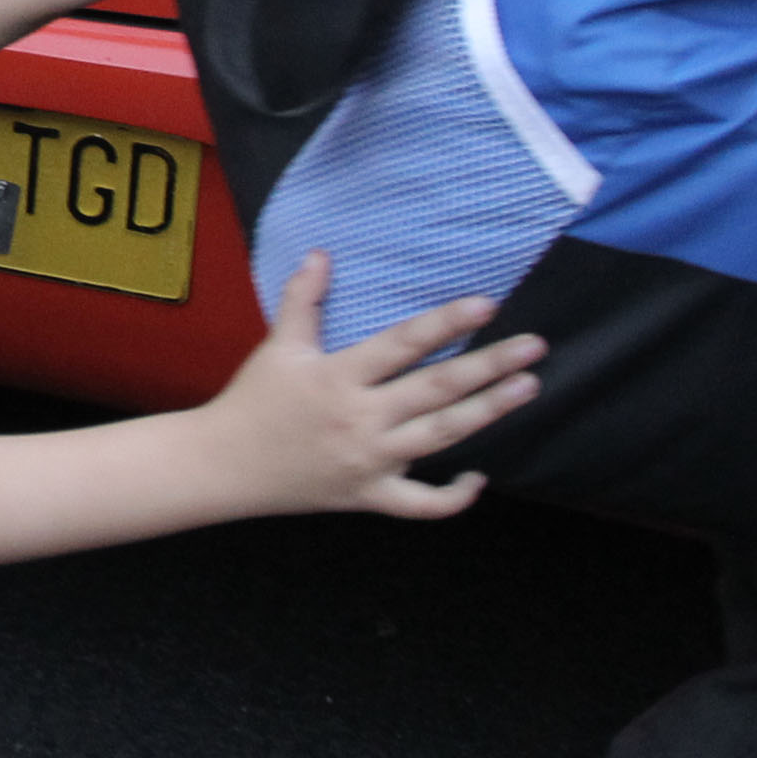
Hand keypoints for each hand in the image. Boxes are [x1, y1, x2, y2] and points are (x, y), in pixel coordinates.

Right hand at [204, 253, 539, 521]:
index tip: (486, 306)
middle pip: (436, 390)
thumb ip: (302, 301)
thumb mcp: (276, 347)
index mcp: (336, 378)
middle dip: (488, 366)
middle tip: (534, 346)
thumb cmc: (252, 400)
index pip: (401, 345)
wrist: (222, 466)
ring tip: (527, 387)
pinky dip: (453, 496)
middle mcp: (359, 419)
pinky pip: (420, 504)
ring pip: (440, 436)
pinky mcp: (369, 496)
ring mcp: (369, 461)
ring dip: (488, 412)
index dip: (444, 324)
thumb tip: (321, 254)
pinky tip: (478, 476)